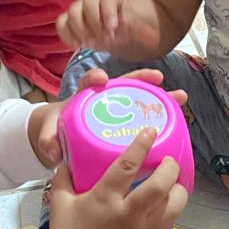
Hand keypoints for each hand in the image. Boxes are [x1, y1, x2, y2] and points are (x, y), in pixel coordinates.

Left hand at [28, 68, 187, 166]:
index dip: (94, 78)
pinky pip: (144, 117)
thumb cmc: (56, 129)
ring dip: (160, 98)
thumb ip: (48, 139)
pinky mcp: (126, 122)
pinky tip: (177, 120)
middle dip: (141, 80)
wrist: (60, 137)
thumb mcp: (50, 132)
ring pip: (140, 99)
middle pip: (123, 84)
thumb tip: (51, 150)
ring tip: (180, 97)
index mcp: (83, 97)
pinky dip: (160, 117)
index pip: (88, 82)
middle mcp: (103, 98)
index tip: (101, 78)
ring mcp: (117, 110)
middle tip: (158, 78)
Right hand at [44, 128, 189, 228]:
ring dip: (177, 190)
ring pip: (175, 205)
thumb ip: (65, 176)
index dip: (142, 144)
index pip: (129, 165)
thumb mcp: (60, 200)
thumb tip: (69, 157)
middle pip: (161, 185)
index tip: (151, 130)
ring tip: (172, 182)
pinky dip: (172, 211)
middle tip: (168, 160)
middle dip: (170, 168)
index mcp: (106, 198)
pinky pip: (171, 224)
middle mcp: (129, 214)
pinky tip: (165, 205)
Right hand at [57, 0, 160, 53]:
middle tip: (105, 40)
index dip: (108, 13)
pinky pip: (61, 24)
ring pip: (72, 12)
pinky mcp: (70, 22)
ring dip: (81, 30)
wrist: (120, 31)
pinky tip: (78, 45)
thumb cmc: (130, 26)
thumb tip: (143, 32)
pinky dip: (67, 34)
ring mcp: (80, 9)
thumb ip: (140, 28)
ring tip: (92, 44)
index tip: (114, 29)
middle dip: (95, 23)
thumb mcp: (141, 26)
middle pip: (86, 3)